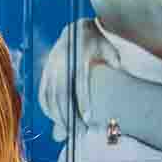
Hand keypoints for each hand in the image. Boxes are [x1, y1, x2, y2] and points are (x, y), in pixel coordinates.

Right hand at [38, 22, 117, 139]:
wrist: (78, 29)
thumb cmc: (98, 43)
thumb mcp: (109, 49)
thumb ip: (113, 63)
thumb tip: (118, 78)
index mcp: (79, 54)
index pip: (79, 83)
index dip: (82, 102)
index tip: (87, 119)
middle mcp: (61, 60)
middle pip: (62, 93)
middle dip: (68, 114)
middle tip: (77, 131)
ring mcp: (50, 66)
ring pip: (49, 96)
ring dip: (57, 115)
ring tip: (67, 129)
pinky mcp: (44, 72)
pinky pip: (43, 94)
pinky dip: (48, 109)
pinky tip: (56, 119)